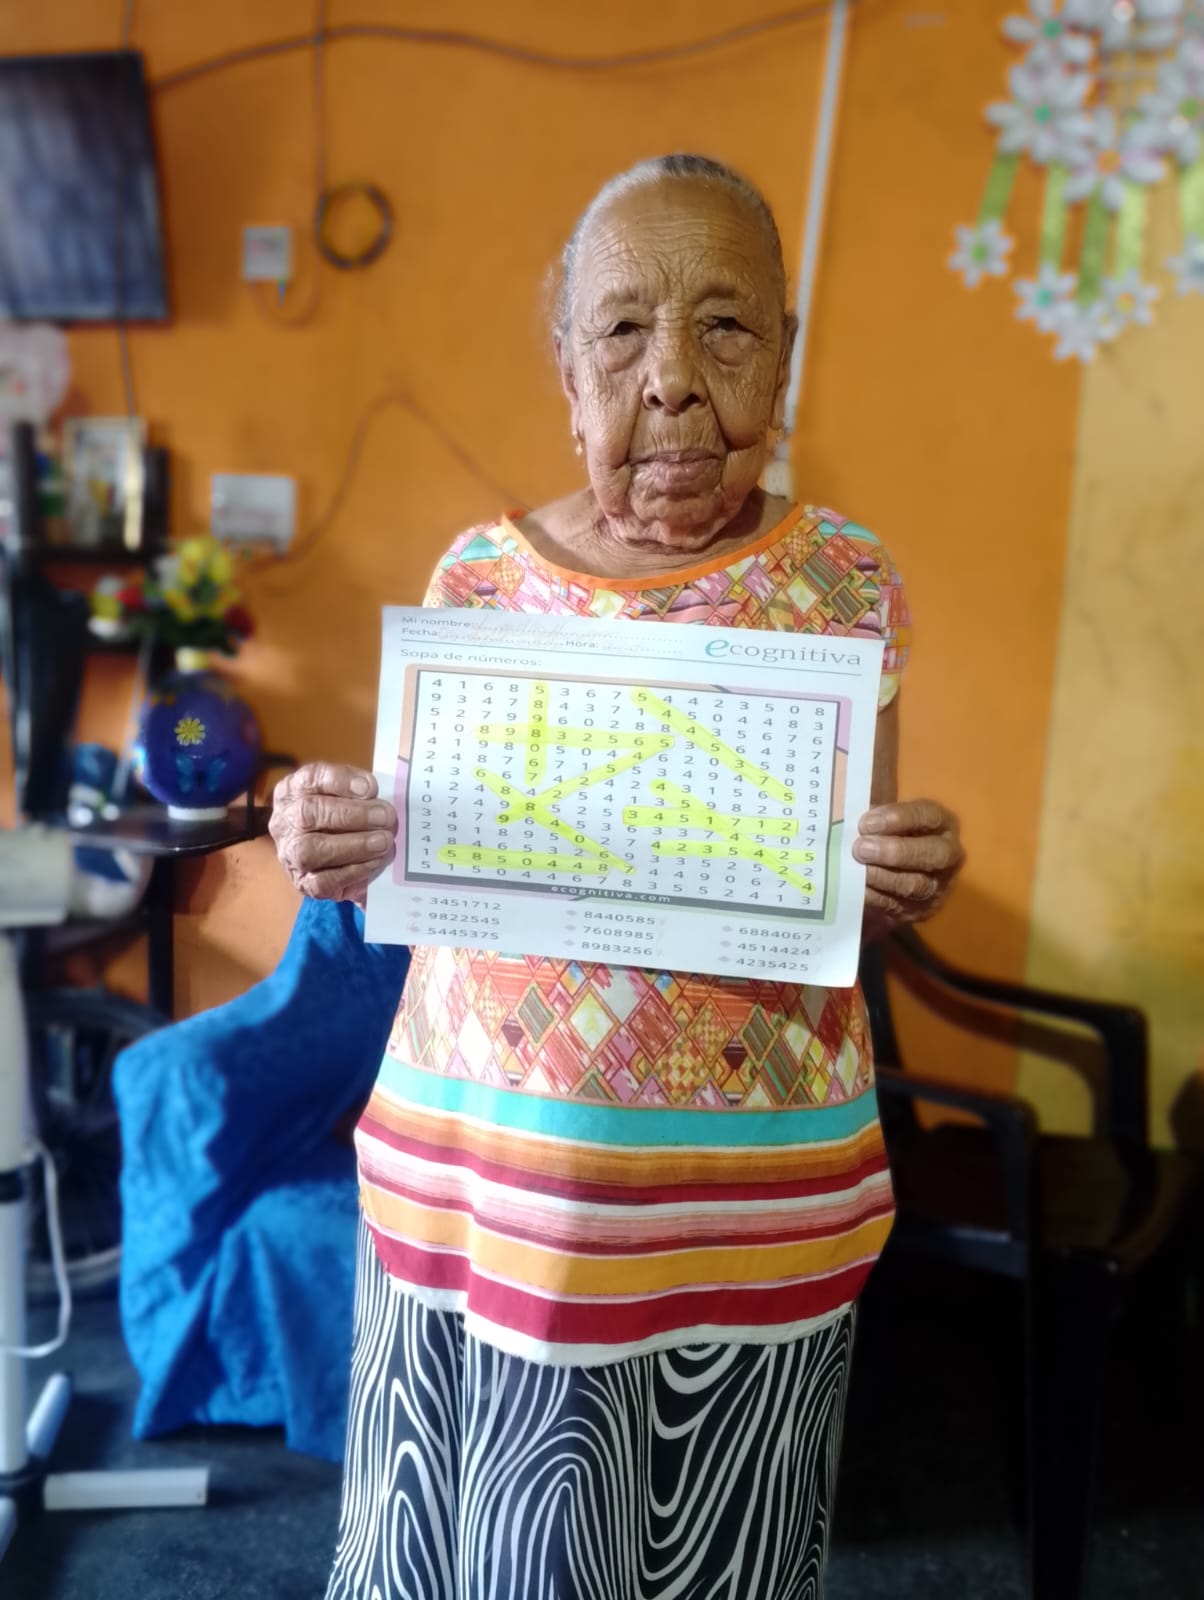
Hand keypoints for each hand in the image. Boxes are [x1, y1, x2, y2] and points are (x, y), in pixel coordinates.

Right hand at [269, 762, 396, 903]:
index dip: (341, 781)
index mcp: (293, 790)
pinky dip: (353, 871)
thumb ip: (358, 788)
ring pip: (311, 850)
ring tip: (384, 841)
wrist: (331, 857)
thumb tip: (369, 789)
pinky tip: (374, 862)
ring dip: (354, 845)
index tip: (371, 788)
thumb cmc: (342, 816)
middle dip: (353, 815)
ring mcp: (290, 853)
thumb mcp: (346, 792)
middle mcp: (285, 820)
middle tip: (386, 817)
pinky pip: (323, 881)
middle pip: (309, 813)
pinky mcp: (303, 882)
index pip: (310, 778)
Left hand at [853, 798, 963, 935]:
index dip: (899, 818)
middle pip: (931, 854)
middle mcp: (947, 855)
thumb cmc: (888, 834)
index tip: (867, 823)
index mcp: (942, 824)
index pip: (929, 816)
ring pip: (914, 884)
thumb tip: (853, 817)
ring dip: (881, 876)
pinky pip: (896, 905)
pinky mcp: (918, 911)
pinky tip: (855, 886)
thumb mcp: (887, 819)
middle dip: (894, 851)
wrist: (892, 873)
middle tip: (861, 848)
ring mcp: (936, 886)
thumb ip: (876, 816)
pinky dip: (872, 895)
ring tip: (856, 866)